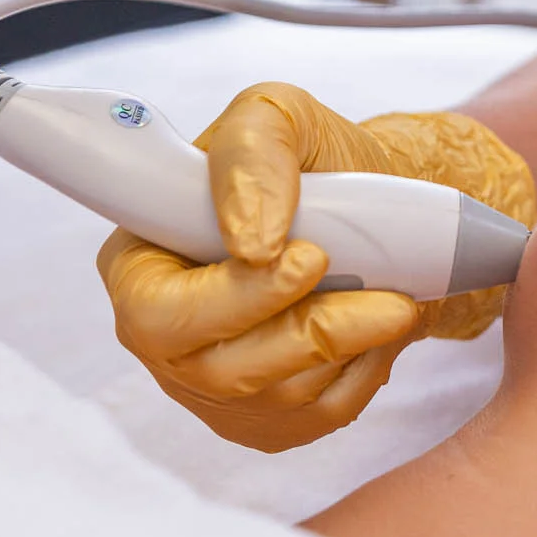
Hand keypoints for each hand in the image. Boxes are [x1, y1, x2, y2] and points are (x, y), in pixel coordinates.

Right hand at [98, 83, 535, 451]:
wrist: (369, 213)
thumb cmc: (308, 163)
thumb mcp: (275, 116)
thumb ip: (250, 154)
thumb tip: (250, 238)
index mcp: (138, 262)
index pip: (156, 309)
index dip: (232, 297)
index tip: (311, 257)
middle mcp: (162, 336)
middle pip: (220, 369)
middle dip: (312, 334)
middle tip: (388, 297)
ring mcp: (209, 387)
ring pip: (281, 395)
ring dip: (355, 347)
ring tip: (397, 297)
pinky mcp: (264, 420)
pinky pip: (317, 417)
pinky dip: (364, 373)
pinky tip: (378, 329)